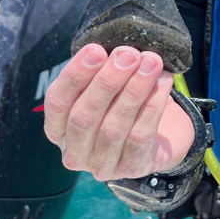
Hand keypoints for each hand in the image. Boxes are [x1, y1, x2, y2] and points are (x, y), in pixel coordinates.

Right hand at [44, 44, 194, 180]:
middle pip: (83, 117)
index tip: (96, 50)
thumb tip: (116, 51)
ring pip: (113, 128)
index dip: (75, 76)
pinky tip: (162, 82)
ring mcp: (102, 165)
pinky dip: (152, 105)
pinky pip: (140, 135)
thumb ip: (99, 71)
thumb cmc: (121, 102)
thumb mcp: (103, 87)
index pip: (57, 102)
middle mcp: (74, 151)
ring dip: (133, 90)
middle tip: (128, 54)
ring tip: (150, 63)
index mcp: (58, 128)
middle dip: (106, 81)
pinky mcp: (132, 168)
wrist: (160, 133)